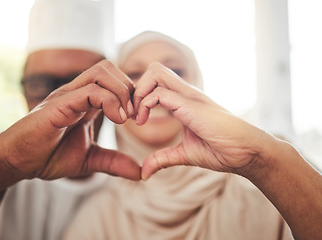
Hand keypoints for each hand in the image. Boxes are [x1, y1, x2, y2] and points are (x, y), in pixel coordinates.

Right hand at [0, 60, 139, 180]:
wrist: (18, 161)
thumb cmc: (48, 156)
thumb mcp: (90, 160)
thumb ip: (114, 162)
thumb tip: (140, 172)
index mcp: (85, 101)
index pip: (113, 79)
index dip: (131, 94)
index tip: (138, 118)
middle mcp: (76, 93)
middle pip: (109, 68)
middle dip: (129, 88)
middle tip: (135, 115)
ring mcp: (67, 95)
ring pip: (101, 72)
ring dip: (121, 92)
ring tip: (125, 118)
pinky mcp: (59, 104)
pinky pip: (89, 91)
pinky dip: (110, 102)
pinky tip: (116, 120)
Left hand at [134, 63, 271, 179]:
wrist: (246, 153)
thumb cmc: (221, 150)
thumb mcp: (184, 154)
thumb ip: (162, 159)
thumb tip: (144, 173)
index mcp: (183, 100)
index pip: (155, 82)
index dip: (139, 96)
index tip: (134, 118)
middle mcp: (185, 93)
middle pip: (153, 69)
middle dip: (136, 88)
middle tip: (132, 113)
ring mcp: (188, 96)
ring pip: (155, 72)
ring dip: (138, 92)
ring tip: (136, 117)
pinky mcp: (190, 105)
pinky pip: (159, 93)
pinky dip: (144, 104)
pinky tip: (143, 123)